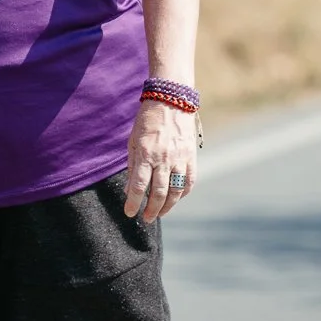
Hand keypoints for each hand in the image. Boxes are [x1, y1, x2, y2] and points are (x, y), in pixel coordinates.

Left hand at [123, 100, 196, 222]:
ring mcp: (180, 158)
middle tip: (146, 218)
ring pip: (176, 190)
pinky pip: (189, 181)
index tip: (129, 213)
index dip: (134, 202)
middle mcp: (164, 158)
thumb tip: (130, 191)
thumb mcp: (133, 142)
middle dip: (151, 209)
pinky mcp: (191, 156)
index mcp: (146, 154)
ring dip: (167, 206)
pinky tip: (176, 199)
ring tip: (159, 213)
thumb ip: (133, 167)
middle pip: (159, 192)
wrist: (171, 102)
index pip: (140, 185)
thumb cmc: (147, 122)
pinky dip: (183, 193)